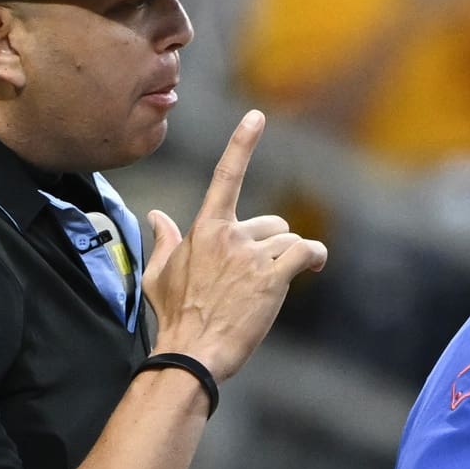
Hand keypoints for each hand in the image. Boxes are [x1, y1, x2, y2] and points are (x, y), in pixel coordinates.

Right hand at [142, 110, 326, 382]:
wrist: (190, 352)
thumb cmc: (174, 318)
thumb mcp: (157, 276)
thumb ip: (162, 242)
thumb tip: (155, 217)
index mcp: (204, 229)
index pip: (226, 176)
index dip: (242, 143)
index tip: (257, 116)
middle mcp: (230, 234)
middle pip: (271, 224)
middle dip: (271, 246)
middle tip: (257, 277)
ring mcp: (252, 255)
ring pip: (288, 241)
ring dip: (287, 261)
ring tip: (269, 288)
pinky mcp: (273, 276)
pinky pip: (305, 251)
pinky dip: (314, 257)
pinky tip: (312, 266)